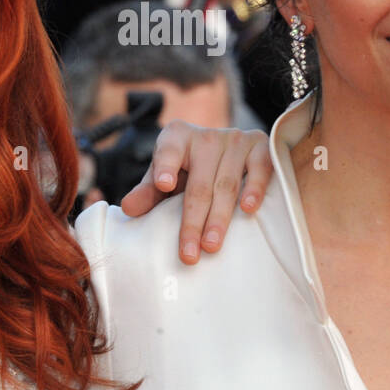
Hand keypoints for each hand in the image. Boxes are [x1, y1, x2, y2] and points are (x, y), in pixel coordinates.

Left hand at [120, 121, 273, 264]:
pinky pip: (260, 168)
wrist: (225, 149)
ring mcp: (235, 139)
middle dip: (192, 221)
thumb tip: (128, 209)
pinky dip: (255, 188)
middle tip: (189, 253)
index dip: (165, 167)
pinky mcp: (260, 145)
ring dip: (219, 218)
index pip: (168, 152)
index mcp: (176, 137)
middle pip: (198, 184)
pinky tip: (248, 209)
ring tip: (211, 246)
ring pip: (227, 185)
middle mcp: (206, 136)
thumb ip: (148, 192)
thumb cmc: (188, 169)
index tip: (164, 185)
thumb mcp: (165, 178)